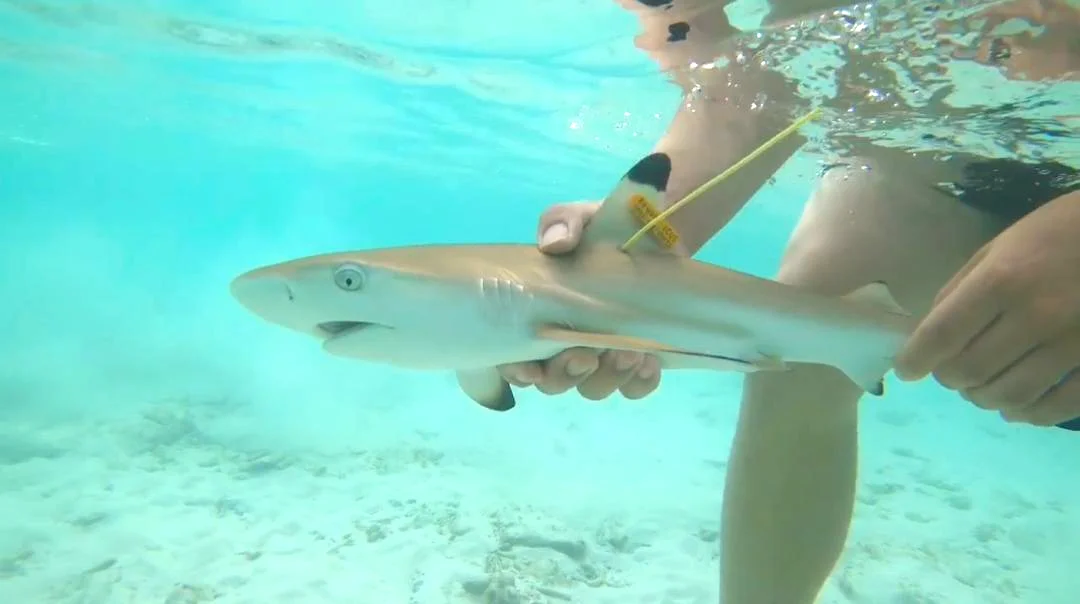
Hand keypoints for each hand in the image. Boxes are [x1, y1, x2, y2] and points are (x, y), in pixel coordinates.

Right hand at [496, 202, 661, 400]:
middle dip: (567, 374)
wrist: (654, 235)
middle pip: (553, 383)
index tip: (532, 368)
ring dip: (607, 377)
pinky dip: (639, 382)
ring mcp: (601, 358)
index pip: (513, 358)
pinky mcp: (636, 362)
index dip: (518, 372)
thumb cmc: (604, 230)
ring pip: (593, 389)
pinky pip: (633, 390)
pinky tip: (648, 361)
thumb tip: (555, 244)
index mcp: (538, 317)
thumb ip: (562, 223)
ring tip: (629, 351)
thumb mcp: (580, 217)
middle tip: (587, 353)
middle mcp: (564, 346)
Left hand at [895, 192, 1079, 426]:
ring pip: (1010, 395)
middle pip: (970, 370)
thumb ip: (959, 290)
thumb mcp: (998, 247)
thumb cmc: (1055, 233)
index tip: (905, 370)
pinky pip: (1057, 406)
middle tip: (949, 372)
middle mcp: (1034, 315)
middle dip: (949, 378)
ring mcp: (1072, 343)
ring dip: (984, 398)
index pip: (942, 335)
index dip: (915, 360)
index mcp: (1001, 280)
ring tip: (979, 389)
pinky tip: (1018, 408)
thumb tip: (928, 336)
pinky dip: (1029, 414)